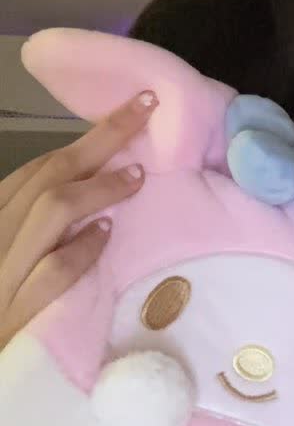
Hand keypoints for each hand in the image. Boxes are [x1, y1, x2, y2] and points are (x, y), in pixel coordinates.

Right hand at [0, 89, 158, 349]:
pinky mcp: (14, 314)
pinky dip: (80, 250)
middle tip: (147, 110)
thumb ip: (38, 229)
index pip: (39, 169)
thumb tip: (96, 196)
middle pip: (51, 175)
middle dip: (102, 138)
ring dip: (98, 187)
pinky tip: (106, 235)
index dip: (86, 137)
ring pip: (51, 211)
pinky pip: (51, 272)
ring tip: (136, 177)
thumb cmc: (3, 304)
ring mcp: (2, 273)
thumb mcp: (9, 256)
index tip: (131, 111)